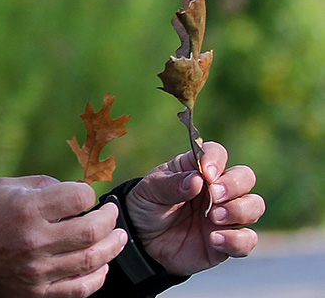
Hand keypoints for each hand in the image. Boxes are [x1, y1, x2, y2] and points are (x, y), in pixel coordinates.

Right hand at [0, 176, 127, 297]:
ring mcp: (38, 270)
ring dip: (112, 247)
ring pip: (91, 260)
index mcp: (28, 209)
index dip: (88, 193)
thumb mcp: (5, 187)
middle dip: (109, 219)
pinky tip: (102, 266)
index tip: (86, 195)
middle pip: (91, 230)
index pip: (78, 198)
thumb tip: (71, 190)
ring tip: (119, 238)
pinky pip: (79, 288)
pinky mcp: (38, 292)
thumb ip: (41, 184)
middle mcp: (36, 240)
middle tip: (111, 214)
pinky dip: (98, 277)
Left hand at [125, 141, 264, 275]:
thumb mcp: (149, 191)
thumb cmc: (146, 208)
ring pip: (254, 205)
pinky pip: (248, 240)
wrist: (142, 242)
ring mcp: (225, 215)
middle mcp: (216, 190)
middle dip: (234, 184)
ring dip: (239, 210)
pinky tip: (214, 239)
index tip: (206, 174)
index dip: (215, 160)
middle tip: (214, 195)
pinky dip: (237, 240)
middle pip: (245, 177)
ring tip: (213, 217)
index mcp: (196, 169)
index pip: (217, 153)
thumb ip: (170, 184)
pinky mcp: (227, 241)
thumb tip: (197, 179)